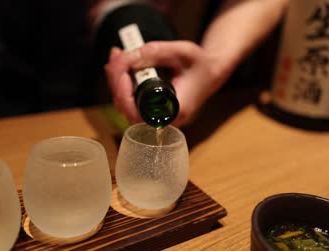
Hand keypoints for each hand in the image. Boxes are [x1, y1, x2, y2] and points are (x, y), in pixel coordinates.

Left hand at [104, 41, 224, 126]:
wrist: (212, 73)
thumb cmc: (201, 64)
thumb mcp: (182, 51)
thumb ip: (156, 52)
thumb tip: (126, 57)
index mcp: (175, 110)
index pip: (139, 112)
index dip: (124, 93)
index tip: (122, 69)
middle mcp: (165, 120)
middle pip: (128, 109)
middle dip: (116, 80)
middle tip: (116, 54)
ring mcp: (158, 118)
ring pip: (127, 106)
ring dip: (117, 80)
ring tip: (118, 55)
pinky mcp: (153, 112)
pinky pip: (132, 101)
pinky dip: (123, 83)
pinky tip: (123, 64)